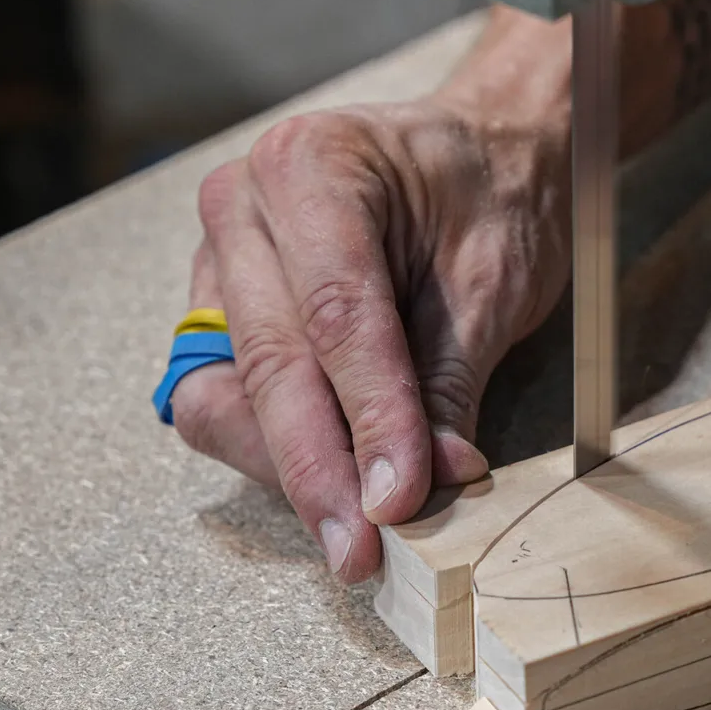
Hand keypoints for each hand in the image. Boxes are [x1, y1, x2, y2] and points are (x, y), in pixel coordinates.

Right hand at [172, 12, 572, 581]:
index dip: (368, 420)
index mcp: (312, 164)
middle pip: (266, 365)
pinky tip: (334, 482)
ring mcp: (218, 264)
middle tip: (362, 548)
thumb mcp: (493, 284)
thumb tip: (423, 488)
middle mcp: (245, 207)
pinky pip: (224, 404)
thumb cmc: (489, 199)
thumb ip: (447, 386)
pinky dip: (276, 453)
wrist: (480, 161)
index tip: (398, 501)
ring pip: (224, 398)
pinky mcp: (217, 319)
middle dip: (316, 470)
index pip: (334, 315)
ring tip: (355, 525)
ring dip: (286, 470)